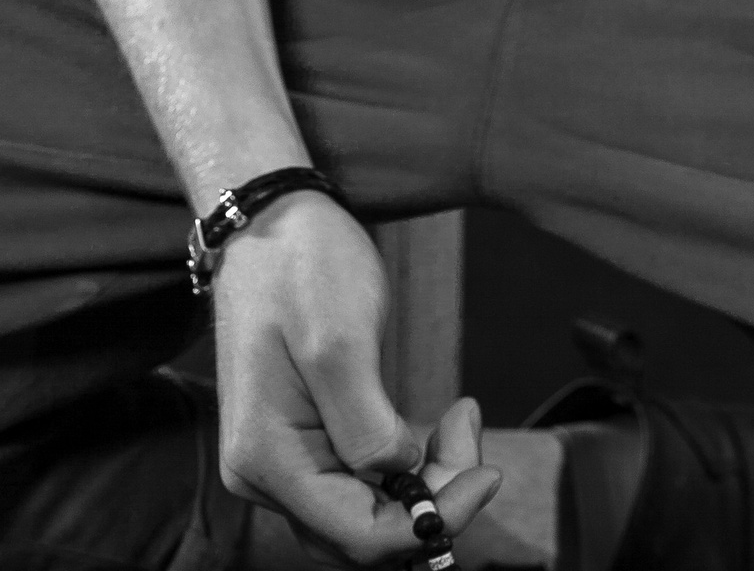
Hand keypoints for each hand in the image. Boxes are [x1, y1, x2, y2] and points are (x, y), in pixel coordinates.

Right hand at [215, 189, 500, 559]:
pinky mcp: (302, 441)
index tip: (487, 474)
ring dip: (426, 480)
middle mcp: (266, 476)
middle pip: (366, 532)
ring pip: (368, 511)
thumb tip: (402, 480)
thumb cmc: (302, 266)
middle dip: (433, 496)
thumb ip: (367, 428)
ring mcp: (282, 460)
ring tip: (462, 418)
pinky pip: (361, 480)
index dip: (432, 519)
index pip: (360, 535)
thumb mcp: (341, 341)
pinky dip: (406, 463)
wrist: (271, 218)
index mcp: (268, 460)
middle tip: (470, 425)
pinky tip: (438, 425)